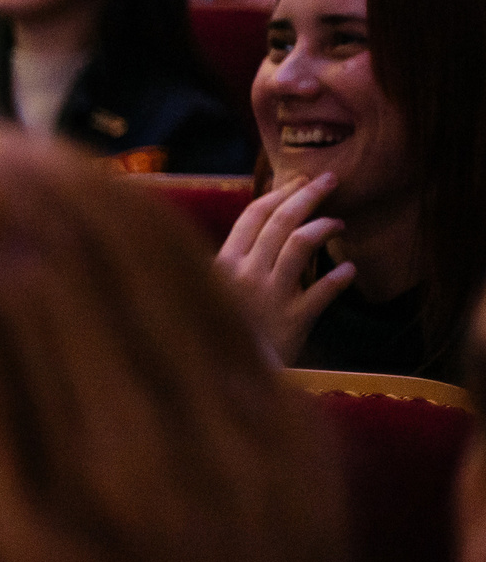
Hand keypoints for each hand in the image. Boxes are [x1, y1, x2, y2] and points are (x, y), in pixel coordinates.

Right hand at [215, 174, 355, 365]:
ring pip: (299, 245)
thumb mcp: (212, 293)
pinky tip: (350, 270)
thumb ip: (230, 265)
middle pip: (280, 222)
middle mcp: (246, 274)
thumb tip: (257, 235)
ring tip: (339, 224)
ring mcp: (270, 296)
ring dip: (323, 228)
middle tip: (330, 181)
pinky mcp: (293, 321)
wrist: (222, 380)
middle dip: (307, 196)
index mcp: (224, 264)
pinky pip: (322, 292)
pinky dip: (338, 278)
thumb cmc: (218, 333)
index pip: (252, 216)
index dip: (278, 193)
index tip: (299, 180)